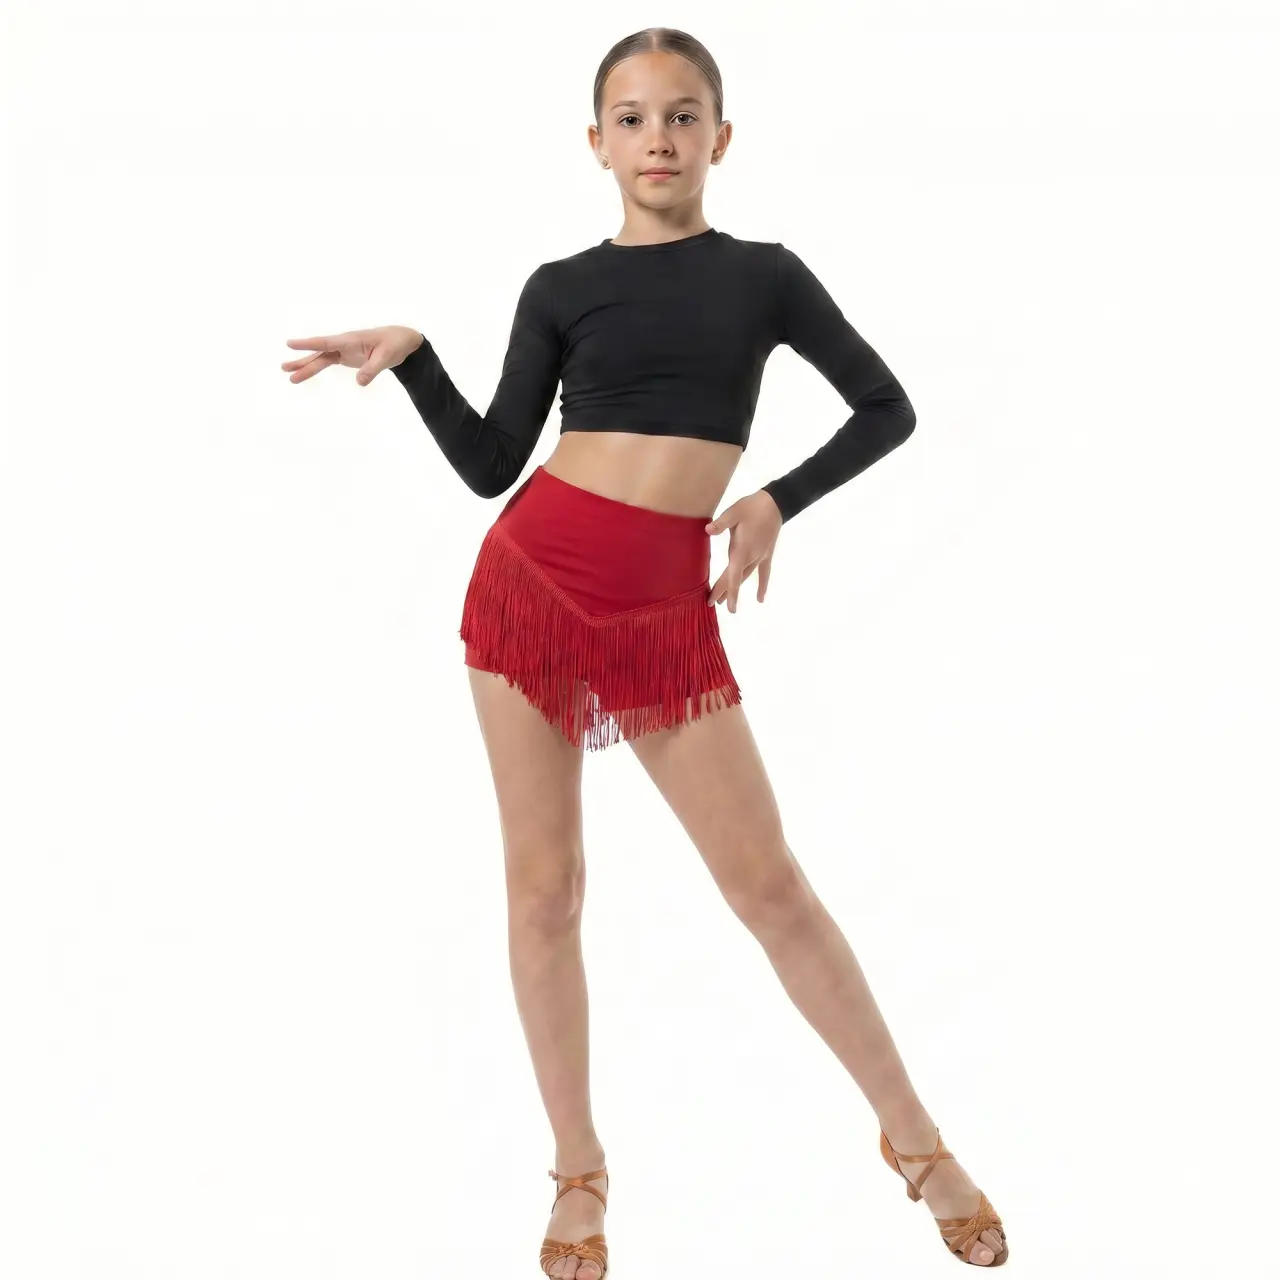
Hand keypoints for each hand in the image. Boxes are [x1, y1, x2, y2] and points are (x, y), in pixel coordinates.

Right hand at [280, 325, 422, 385]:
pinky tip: (305, 373)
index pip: (326, 342)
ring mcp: (343, 350)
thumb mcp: (386, 357)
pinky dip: (317, 367)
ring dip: (306, 367)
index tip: (290, 343)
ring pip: (321, 358)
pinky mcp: (346, 356)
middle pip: (319, 353)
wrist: (401, 340)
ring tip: (291, 377)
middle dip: (303, 361)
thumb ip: (372, 369)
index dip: (308, 344)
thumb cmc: (394, 344)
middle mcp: (343, 343)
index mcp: (350, 340)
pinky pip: (328, 361)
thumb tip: (359, 382)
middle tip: (284, 369)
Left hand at [706, 490, 782, 611]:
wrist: (775, 503)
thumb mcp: (734, 512)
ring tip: (725, 602)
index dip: (726, 591)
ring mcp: (760, 557)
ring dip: (735, 589)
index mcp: (741, 550)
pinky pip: (764, 573)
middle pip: (735, 579)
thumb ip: (721, 523)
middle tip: (711, 604)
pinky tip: (760, 599)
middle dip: (723, 592)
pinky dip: (762, 586)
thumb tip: (708, 530)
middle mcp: (751, 557)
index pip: (732, 576)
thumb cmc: (752, 507)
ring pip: (745, 577)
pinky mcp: (766, 554)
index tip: (719, 604)